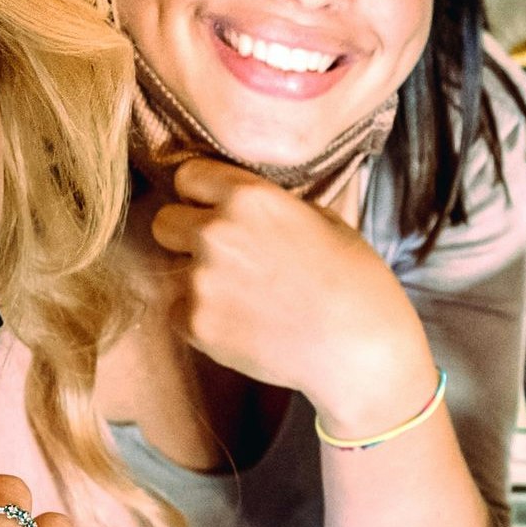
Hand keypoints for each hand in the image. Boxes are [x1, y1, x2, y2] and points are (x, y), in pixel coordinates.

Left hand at [149, 157, 437, 425]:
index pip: (189, 176)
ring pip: (172, 271)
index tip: (213, 208)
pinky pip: (179, 313)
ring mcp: (201, 281)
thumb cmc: (357, 282)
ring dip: (198, 281)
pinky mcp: (196, 325)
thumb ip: (273, 208)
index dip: (202, 194)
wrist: (361, 350)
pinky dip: (201, 319)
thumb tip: (248, 209)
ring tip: (243, 299)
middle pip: (164, 222)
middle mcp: (216, 232)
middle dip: (186, 235)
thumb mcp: (324, 221)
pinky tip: (242, 325)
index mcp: (249, 197)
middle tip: (222, 256)